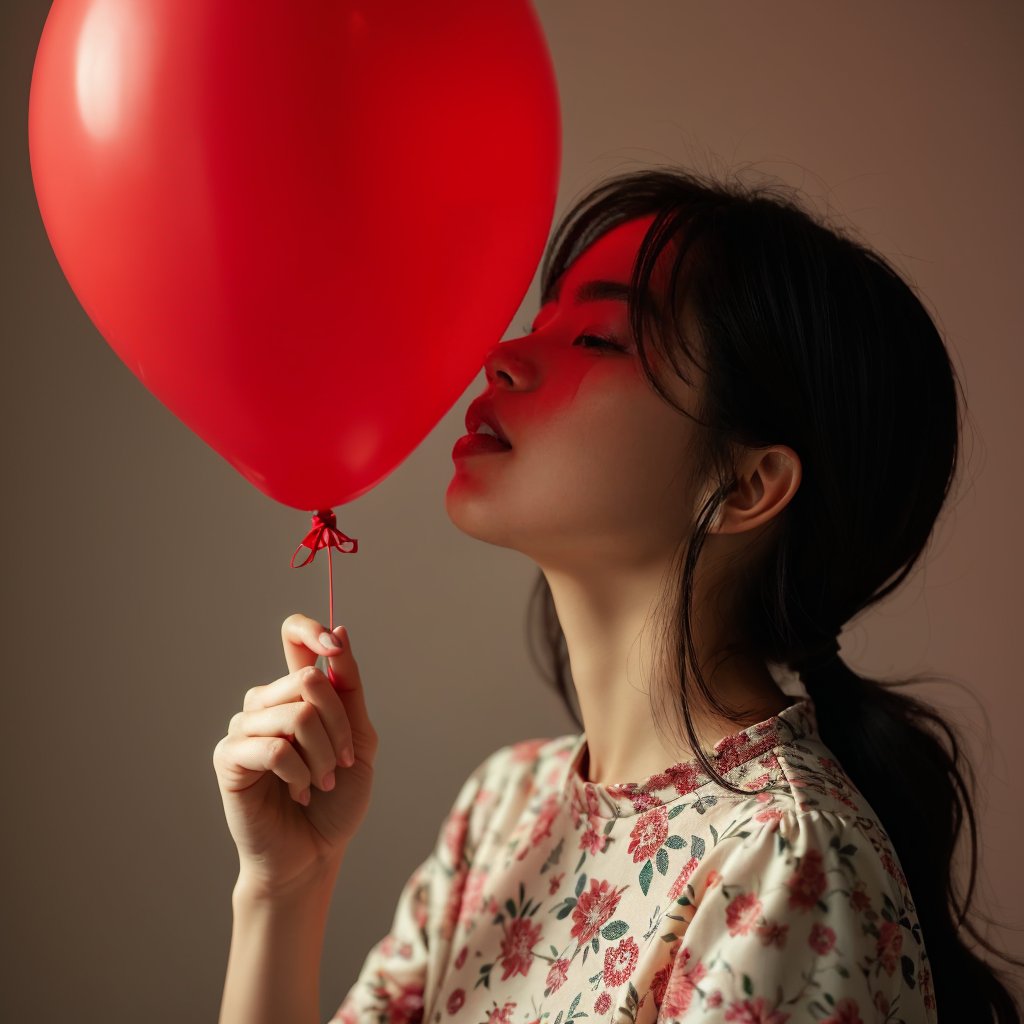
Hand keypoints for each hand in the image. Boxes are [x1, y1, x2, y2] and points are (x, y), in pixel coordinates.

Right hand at [212, 614, 377, 894]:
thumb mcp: (359, 739)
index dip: (312, 630)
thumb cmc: (337, 799)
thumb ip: (349, 689)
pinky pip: (275, 746)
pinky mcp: (229, 758)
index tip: (334, 646)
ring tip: (322, 782)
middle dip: (339, 724)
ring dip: (323, 754)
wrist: (315, 854)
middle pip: (308, 679)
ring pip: (297, 714)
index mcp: (297, 693)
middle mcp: (267, 703)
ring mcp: (244, 729)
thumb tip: (339, 632)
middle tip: (341, 762)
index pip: (292, 635)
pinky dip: (300, 772)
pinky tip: (298, 791)